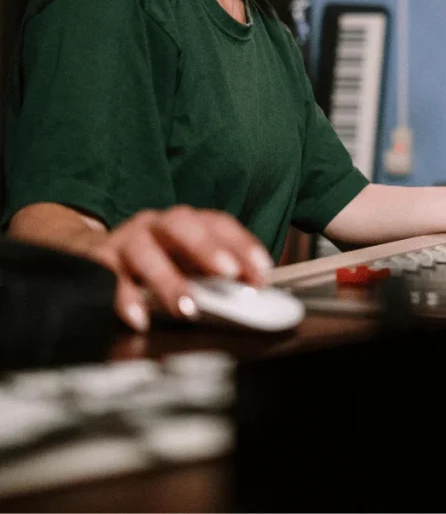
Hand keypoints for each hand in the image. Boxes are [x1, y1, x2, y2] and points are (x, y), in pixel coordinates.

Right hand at [84, 206, 274, 331]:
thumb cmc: (151, 262)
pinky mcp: (97, 262)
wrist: (85, 250)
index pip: (217, 224)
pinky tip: (139, 319)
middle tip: (230, 273)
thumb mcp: (184, 264)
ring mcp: (124, 241)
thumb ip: (215, 277)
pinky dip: (124, 299)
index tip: (262, 271)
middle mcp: (155, 225)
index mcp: (183, 222)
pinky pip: (107, 276)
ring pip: (145, 252)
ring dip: (168, 281)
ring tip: (187, 309)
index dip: (243, 244)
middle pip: (181, 225)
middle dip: (207, 248)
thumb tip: (253, 297)